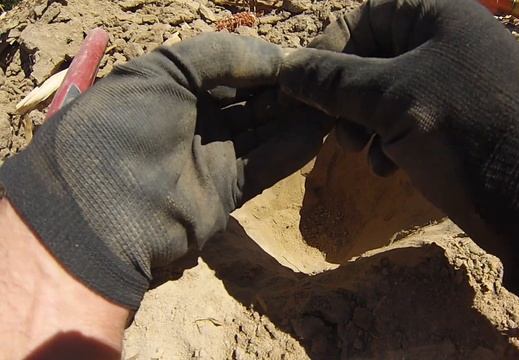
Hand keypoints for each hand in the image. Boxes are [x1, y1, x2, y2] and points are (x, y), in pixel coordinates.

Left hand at [0, 33, 330, 308]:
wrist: (104, 217)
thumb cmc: (124, 130)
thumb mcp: (162, 72)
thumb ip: (219, 55)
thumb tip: (277, 57)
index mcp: (170, 86)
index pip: (228, 68)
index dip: (262, 62)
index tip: (298, 58)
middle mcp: (192, 119)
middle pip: (250, 99)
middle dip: (284, 89)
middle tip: (321, 80)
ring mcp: (210, 156)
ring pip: (263, 131)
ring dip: (294, 116)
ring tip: (330, 102)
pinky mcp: (227, 191)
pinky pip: (266, 164)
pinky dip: (292, 149)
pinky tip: (319, 132)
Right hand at [278, 0, 518, 309]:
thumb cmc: (463, 131)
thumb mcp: (390, 99)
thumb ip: (332, 81)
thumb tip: (285, 68)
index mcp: (436, 15)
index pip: (363, 15)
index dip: (327, 48)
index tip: (300, 87)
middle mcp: (445, 43)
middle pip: (371, 58)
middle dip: (345, 96)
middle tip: (333, 130)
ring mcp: (452, 86)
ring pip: (385, 95)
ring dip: (362, 124)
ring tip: (359, 151)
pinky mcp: (455, 125)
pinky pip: (407, 123)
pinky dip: (389, 143)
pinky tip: (388, 168)